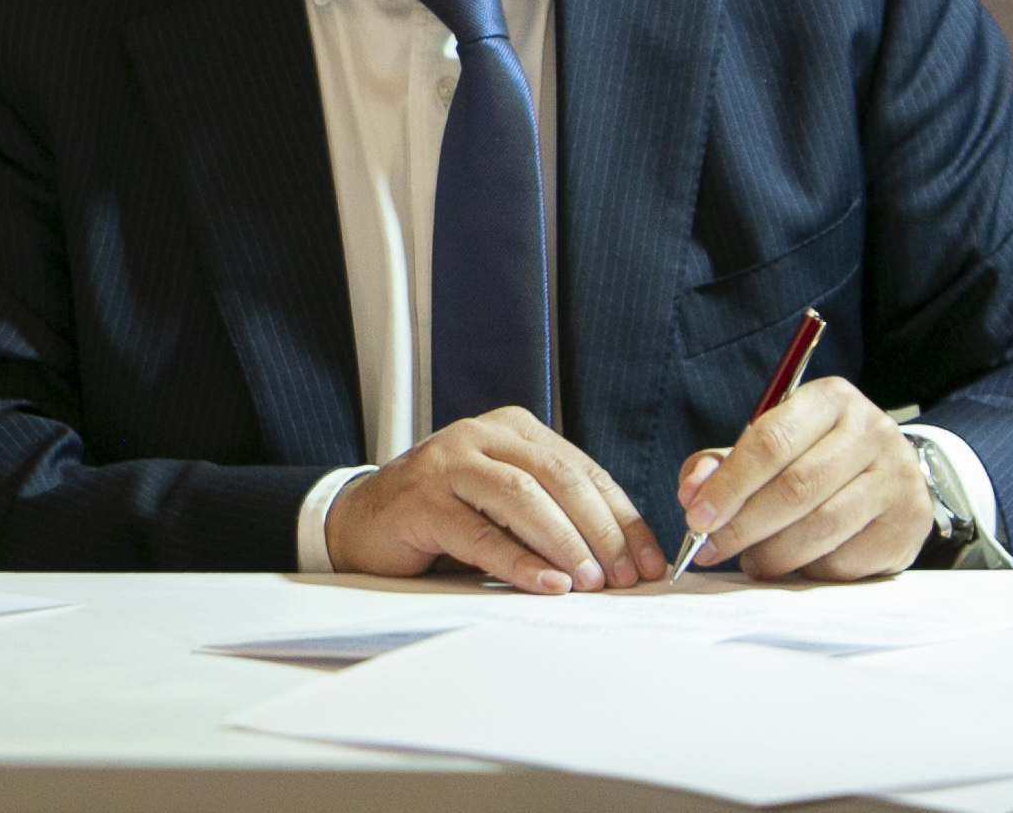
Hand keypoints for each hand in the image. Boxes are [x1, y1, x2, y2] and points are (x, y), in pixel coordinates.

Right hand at [322, 409, 667, 594]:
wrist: (364, 521)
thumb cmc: (447, 517)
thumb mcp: (506, 505)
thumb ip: (553, 515)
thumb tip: (622, 558)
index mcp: (511, 429)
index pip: (583, 469)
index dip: (622, 518)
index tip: (648, 562)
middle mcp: (479, 435)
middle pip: (557, 477)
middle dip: (601, 531)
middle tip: (624, 577)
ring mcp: (446, 463)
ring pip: (522, 497)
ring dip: (565, 543)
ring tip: (592, 582)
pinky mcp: (420, 500)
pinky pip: (480, 533)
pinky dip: (520, 563)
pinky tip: (548, 585)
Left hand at [675, 376, 929, 581]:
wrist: (889, 473)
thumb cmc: (813, 458)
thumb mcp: (769, 445)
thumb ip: (722, 464)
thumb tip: (691, 494)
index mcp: (830, 399)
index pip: (770, 442)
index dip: (728, 485)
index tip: (696, 518)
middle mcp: (872, 430)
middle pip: (795, 488)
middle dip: (743, 526)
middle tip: (711, 550)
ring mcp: (898, 477)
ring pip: (822, 527)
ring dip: (775, 554)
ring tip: (752, 563)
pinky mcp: (911, 522)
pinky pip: (849, 558)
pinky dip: (813, 569)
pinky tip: (799, 566)